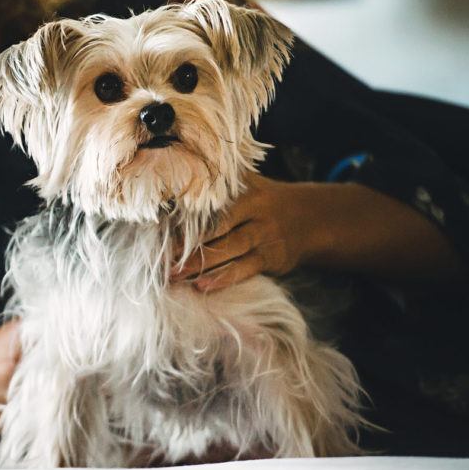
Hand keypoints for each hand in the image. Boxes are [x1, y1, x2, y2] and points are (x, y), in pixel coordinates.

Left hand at [169, 172, 316, 291]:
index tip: (160, 228)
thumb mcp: (247, 184)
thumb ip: (218, 184)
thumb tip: (170, 183)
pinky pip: (245, 269)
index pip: (212, 202)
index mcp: (245, 190)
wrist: (308, 218)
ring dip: (200, 264)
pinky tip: (203, 286)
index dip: (187, 216)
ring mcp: (265, 235)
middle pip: (217, 227)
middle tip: (161, 257)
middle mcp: (256, 210)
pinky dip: (223, 278)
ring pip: (229, 249)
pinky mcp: (272, 257)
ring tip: (174, 275)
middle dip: (188, 244)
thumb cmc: (262, 200)